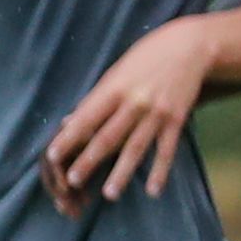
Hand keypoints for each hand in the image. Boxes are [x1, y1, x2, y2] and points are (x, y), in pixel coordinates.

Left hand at [42, 16, 213, 211]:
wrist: (188, 46)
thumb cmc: (145, 58)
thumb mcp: (116, 72)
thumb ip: (95, 99)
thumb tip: (69, 121)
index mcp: (114, 89)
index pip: (86, 118)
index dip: (69, 137)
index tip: (52, 155)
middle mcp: (134, 102)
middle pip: (108, 136)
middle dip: (89, 160)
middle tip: (73, 181)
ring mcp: (156, 112)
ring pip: (136, 147)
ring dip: (122, 172)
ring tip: (109, 194)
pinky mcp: (176, 119)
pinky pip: (166, 149)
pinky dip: (160, 170)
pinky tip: (154, 190)